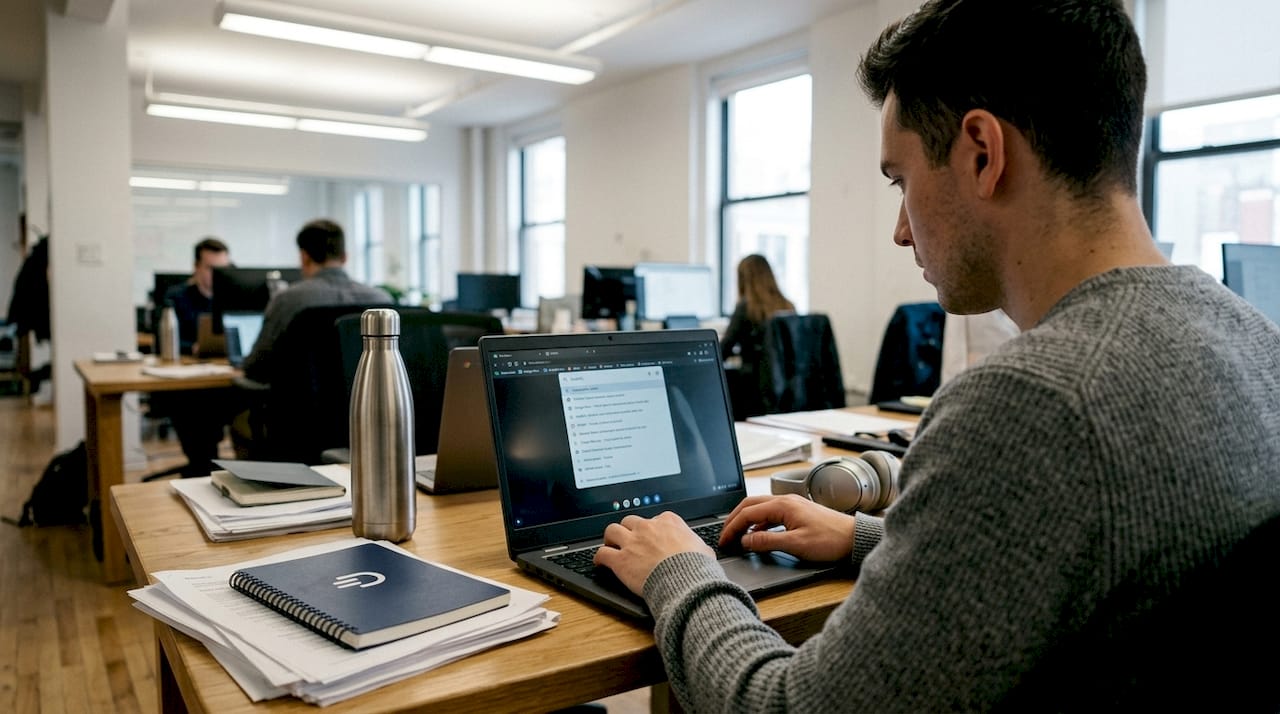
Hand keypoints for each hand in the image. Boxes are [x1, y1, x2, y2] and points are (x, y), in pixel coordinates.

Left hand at [594, 512, 714, 594]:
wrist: (685, 580)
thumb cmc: (697, 567)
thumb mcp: (704, 550)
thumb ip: (697, 545)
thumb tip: (702, 550)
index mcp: (668, 522)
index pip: (655, 518)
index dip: (652, 528)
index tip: (652, 535)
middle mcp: (647, 528)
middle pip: (630, 520)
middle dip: (628, 529)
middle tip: (628, 539)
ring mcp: (632, 542)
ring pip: (612, 530)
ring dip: (610, 538)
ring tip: (610, 545)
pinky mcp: (621, 560)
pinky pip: (602, 553)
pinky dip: (599, 557)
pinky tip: (599, 562)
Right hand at [720, 494, 856, 562]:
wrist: (854, 537)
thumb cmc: (830, 540)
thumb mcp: (796, 544)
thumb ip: (767, 542)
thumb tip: (745, 541)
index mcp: (782, 505)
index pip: (747, 513)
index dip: (732, 527)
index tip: (724, 540)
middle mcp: (785, 500)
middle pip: (750, 506)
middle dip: (734, 520)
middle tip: (724, 535)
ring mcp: (792, 505)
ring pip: (760, 508)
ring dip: (745, 521)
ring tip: (737, 536)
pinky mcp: (797, 512)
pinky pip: (770, 514)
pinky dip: (759, 523)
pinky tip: (757, 536)